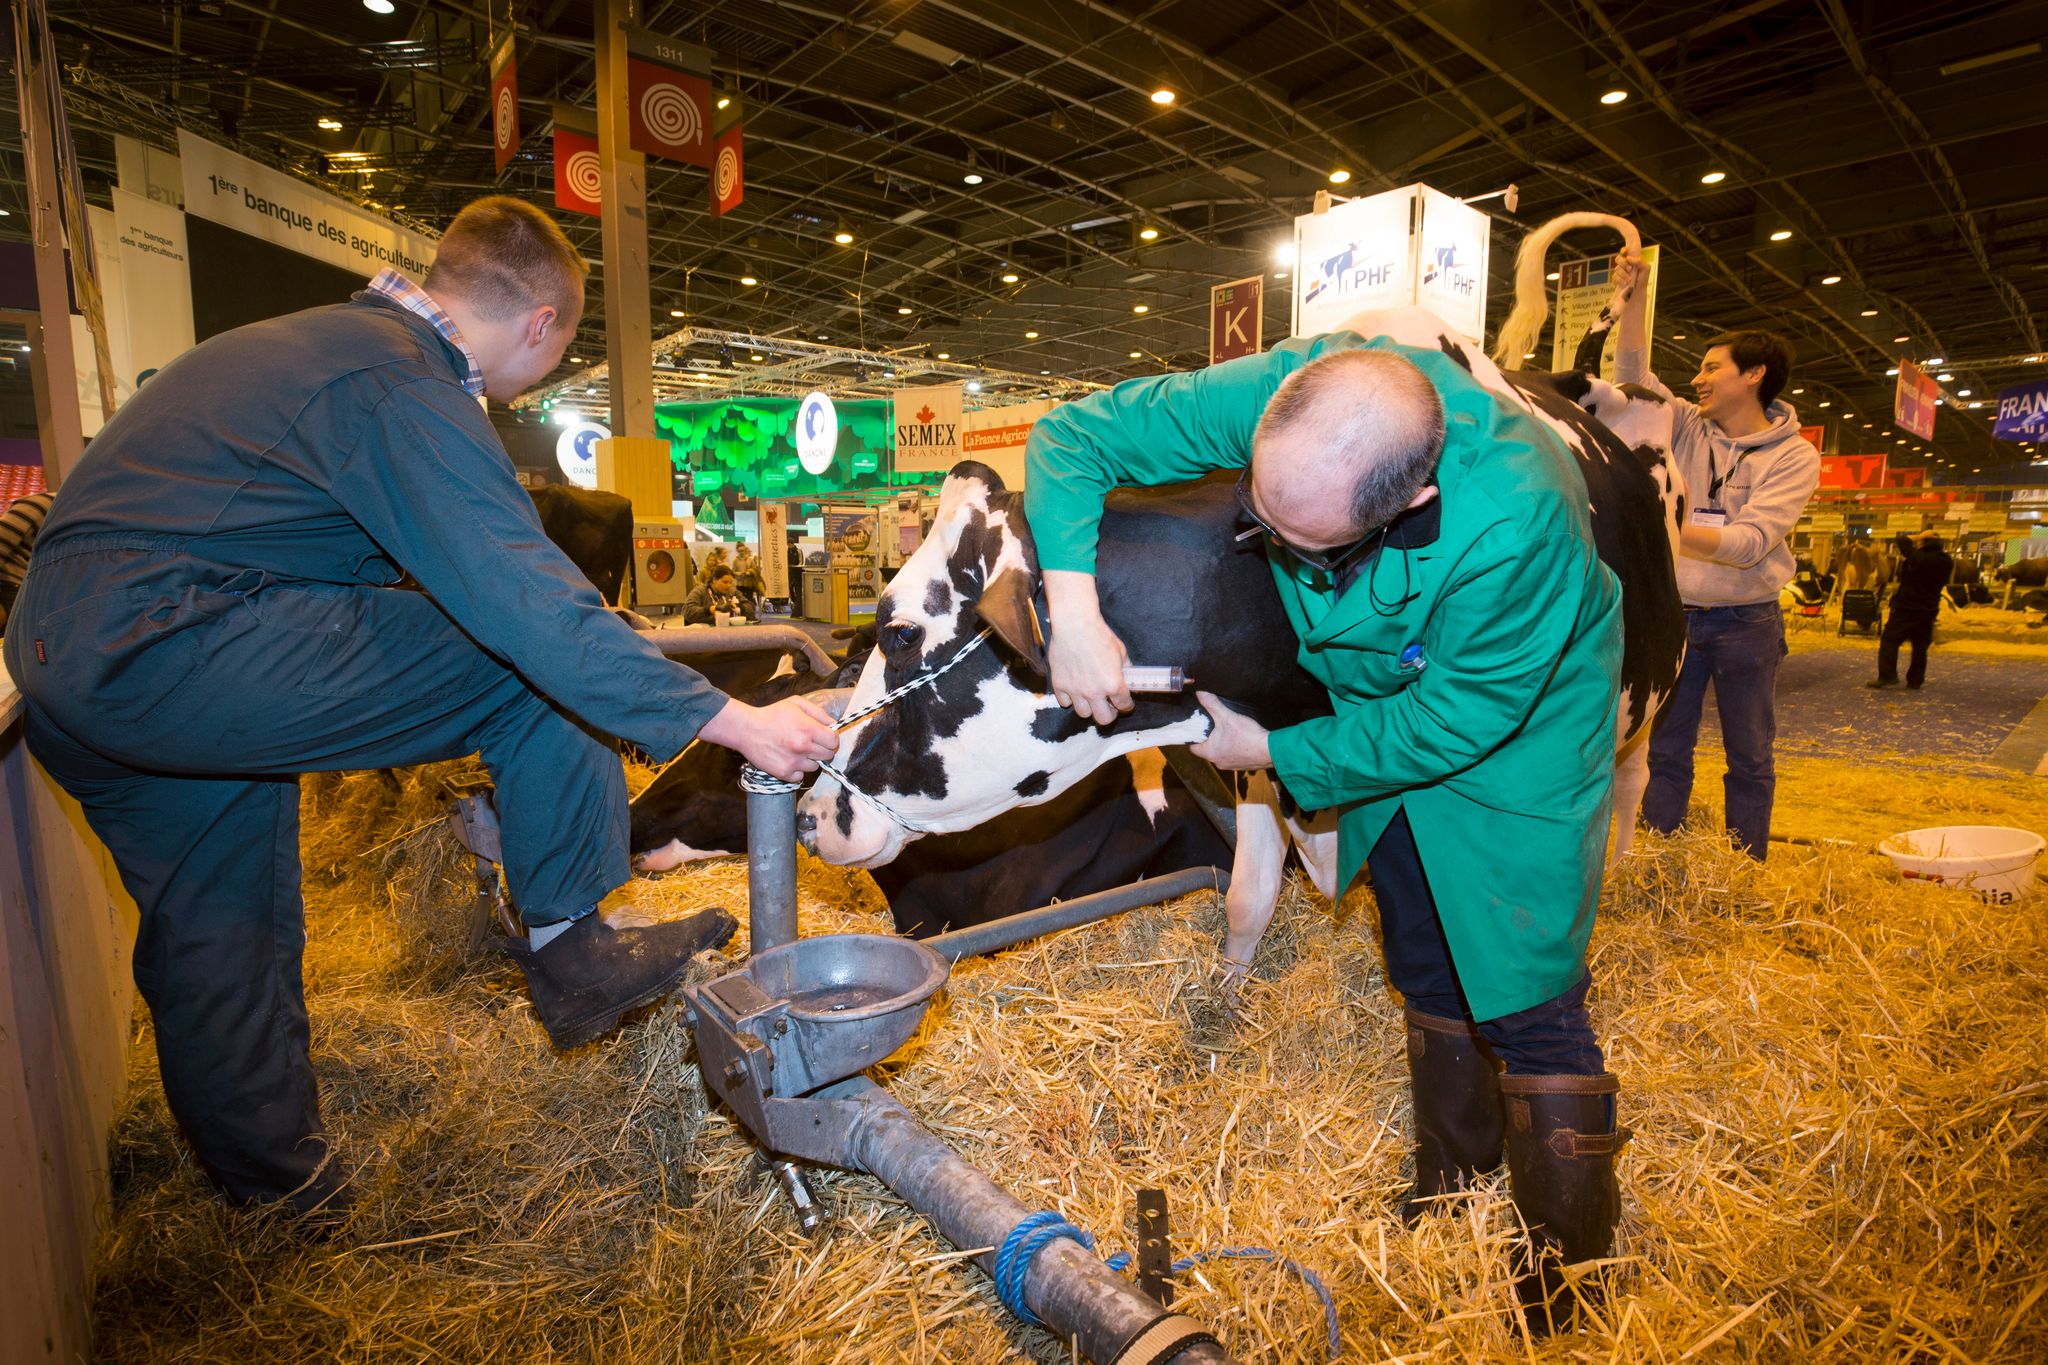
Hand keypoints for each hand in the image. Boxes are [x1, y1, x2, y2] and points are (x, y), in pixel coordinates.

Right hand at [699, 694, 838, 781]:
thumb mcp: (796, 703)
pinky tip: (789, 759)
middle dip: (822, 749)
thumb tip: (833, 725)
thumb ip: (818, 712)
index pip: (834, 741)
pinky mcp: (784, 773)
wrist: (746, 730)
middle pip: (828, 755)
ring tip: (797, 750)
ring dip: (810, 759)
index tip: (825, 737)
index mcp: (808, 729)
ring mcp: (794, 762)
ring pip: (815, 766)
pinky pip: (801, 775)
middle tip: (811, 743)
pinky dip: (797, 770)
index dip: (831, 738)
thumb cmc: (772, 714)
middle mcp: (803, 747)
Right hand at [1048, 612, 1131, 724]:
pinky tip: (1074, 689)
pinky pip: (1064, 702)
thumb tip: (1128, 676)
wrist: (1075, 624)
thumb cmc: (1099, 635)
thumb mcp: (1120, 651)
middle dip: (1109, 714)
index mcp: (1114, 684)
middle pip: (1104, 719)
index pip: (1124, 706)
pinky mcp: (1059, 684)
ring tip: (1090, 697)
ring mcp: (1075, 690)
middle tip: (1108, 706)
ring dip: (1089, 707)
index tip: (1124, 703)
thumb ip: (1125, 668)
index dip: (1126, 705)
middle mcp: (1095, 691)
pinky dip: (1070, 699)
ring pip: (1083, 713)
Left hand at [1188, 691, 1271, 769]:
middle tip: (1212, 726)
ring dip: (1222, 744)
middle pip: (1207, 750)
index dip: (1193, 738)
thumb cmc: (1247, 736)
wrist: (1271, 749)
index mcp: (1210, 753)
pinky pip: (1233, 756)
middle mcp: (1219, 763)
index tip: (1197, 729)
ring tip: (1226, 731)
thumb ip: (1212, 704)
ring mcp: (1231, 766)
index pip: (1193, 749)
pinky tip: (1240, 739)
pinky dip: (1234, 748)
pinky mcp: (1243, 765)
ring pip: (1221, 753)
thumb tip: (1200, 693)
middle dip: (1209, 739)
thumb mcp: (1227, 717)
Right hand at [1611, 247, 1641, 293]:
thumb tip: (1628, 258)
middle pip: (1618, 258)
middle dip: (1623, 263)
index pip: (1626, 251)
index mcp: (1633, 261)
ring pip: (1616, 268)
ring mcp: (1620, 273)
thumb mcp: (1646, 269)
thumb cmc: (1642, 281)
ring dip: (1623, 274)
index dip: (1624, 250)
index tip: (1624, 251)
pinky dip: (1619, 280)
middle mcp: (1626, 265)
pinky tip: (1624, 283)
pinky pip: (1614, 277)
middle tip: (1629, 269)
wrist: (1637, 295)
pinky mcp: (1616, 280)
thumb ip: (1640, 261)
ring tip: (1629, 280)